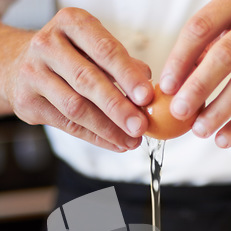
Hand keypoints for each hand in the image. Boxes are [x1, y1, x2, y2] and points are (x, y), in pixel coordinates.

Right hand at [3, 8, 153, 151]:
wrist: (20, 64)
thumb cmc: (68, 56)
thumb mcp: (93, 48)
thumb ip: (121, 64)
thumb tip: (147, 84)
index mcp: (71, 24)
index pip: (104, 50)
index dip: (127, 75)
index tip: (147, 97)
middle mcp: (48, 45)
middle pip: (88, 80)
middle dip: (118, 107)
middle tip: (140, 126)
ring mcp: (33, 73)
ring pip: (76, 107)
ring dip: (108, 128)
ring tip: (132, 140)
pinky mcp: (27, 102)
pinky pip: (67, 125)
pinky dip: (95, 137)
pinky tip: (115, 143)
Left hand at [160, 0, 230, 147]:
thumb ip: (204, 53)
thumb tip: (171, 89)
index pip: (201, 28)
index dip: (180, 59)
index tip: (166, 86)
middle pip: (224, 55)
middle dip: (197, 87)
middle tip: (178, 112)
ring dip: (218, 111)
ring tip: (199, 130)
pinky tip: (223, 139)